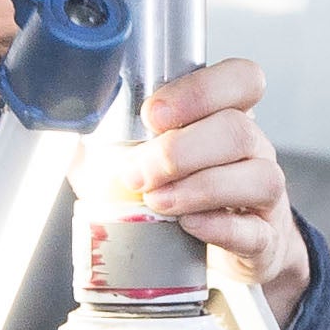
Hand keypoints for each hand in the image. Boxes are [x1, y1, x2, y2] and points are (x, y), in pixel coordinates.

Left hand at [112, 58, 309, 316]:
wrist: (218, 249)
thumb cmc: (175, 192)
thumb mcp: (138, 157)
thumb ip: (105, 138)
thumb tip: (64, 123)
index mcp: (227, 115)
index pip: (242, 79)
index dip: (201, 90)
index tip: (152, 114)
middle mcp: (254, 148)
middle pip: (239, 130)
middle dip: (180, 150)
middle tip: (138, 173)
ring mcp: (265, 195)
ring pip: (258, 177)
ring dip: (199, 188)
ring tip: (156, 203)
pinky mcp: (264, 239)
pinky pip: (255, 230)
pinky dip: (220, 227)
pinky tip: (188, 226)